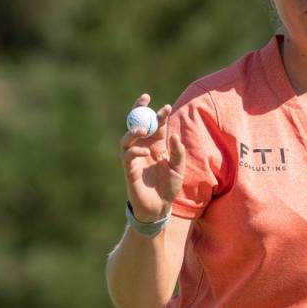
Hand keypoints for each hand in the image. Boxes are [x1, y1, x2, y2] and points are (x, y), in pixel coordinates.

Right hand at [120, 93, 185, 222]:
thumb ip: (178, 152)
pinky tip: (145, 152)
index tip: (165, 106)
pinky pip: (127, 156)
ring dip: (133, 130)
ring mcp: (135, 158)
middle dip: (139, 111)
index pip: (155, 125)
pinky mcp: (129, 170)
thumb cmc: (169, 187)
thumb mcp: (179, 168)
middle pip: (137, 125)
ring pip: (127, 138)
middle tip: (144, 100)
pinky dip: (134, 151)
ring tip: (142, 129)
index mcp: (156, 145)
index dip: (158, 115)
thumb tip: (174, 136)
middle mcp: (144, 148)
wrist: (160, 207)